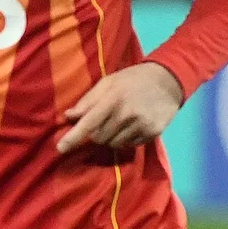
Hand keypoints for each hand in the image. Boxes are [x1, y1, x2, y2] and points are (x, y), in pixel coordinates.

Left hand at [56, 62, 183, 153]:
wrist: (168, 81)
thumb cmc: (131, 79)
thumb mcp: (108, 82)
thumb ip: (88, 100)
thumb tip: (68, 116)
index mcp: (113, 99)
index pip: (88, 123)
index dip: (73, 137)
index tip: (59, 148)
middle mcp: (127, 115)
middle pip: (99, 138)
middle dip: (94, 134)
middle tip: (100, 122)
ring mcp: (141, 126)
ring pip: (113, 144)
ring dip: (109, 138)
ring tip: (116, 122)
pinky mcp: (153, 134)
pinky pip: (130, 146)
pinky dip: (124, 140)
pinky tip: (129, 126)